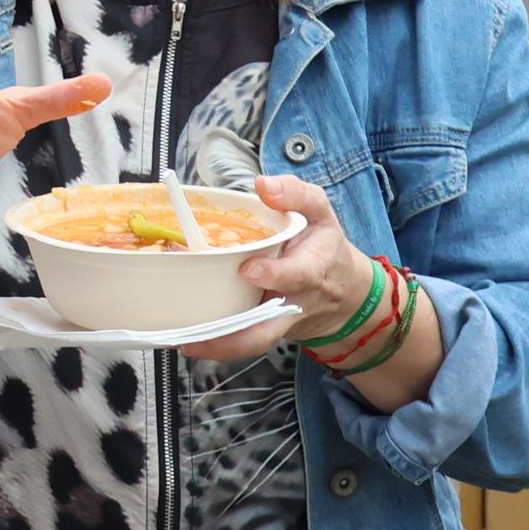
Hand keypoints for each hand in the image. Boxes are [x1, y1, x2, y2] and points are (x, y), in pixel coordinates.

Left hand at [191, 177, 377, 362]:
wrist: (342, 292)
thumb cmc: (323, 247)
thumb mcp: (319, 212)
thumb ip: (295, 194)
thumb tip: (263, 184)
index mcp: (311, 267)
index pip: (298, 274)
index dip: (275, 273)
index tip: (249, 269)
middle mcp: (294, 301)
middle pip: (271, 323)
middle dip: (240, 328)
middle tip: (205, 325)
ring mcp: (277, 321)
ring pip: (253, 341)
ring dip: (220, 344)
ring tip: (186, 340)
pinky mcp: (264, 330)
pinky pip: (242, 342)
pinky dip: (216, 344)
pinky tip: (187, 340)